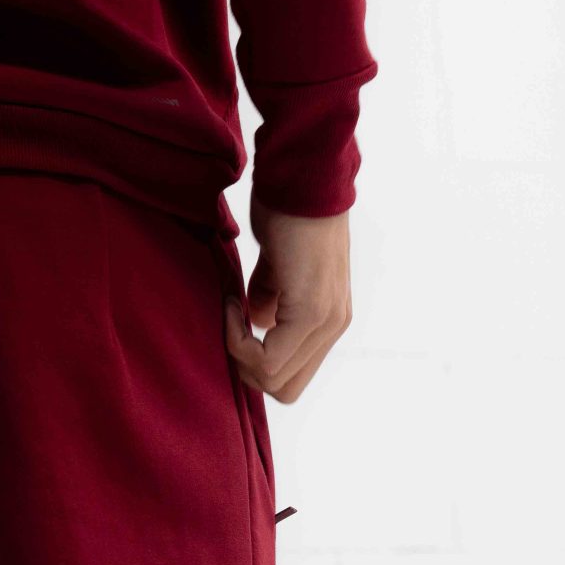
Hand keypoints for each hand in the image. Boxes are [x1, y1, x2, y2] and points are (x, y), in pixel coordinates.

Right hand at [225, 199, 352, 403]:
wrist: (301, 175)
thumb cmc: (286, 208)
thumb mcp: (276, 265)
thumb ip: (270, 297)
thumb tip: (257, 322)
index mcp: (328, 318)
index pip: (290, 375)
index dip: (254, 360)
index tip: (237, 315)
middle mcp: (333, 325)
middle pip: (283, 389)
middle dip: (246, 366)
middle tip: (231, 323)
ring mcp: (326, 320)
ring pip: (273, 381)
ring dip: (240, 352)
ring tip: (233, 307)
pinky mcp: (311, 312)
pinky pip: (267, 359)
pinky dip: (239, 339)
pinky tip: (234, 303)